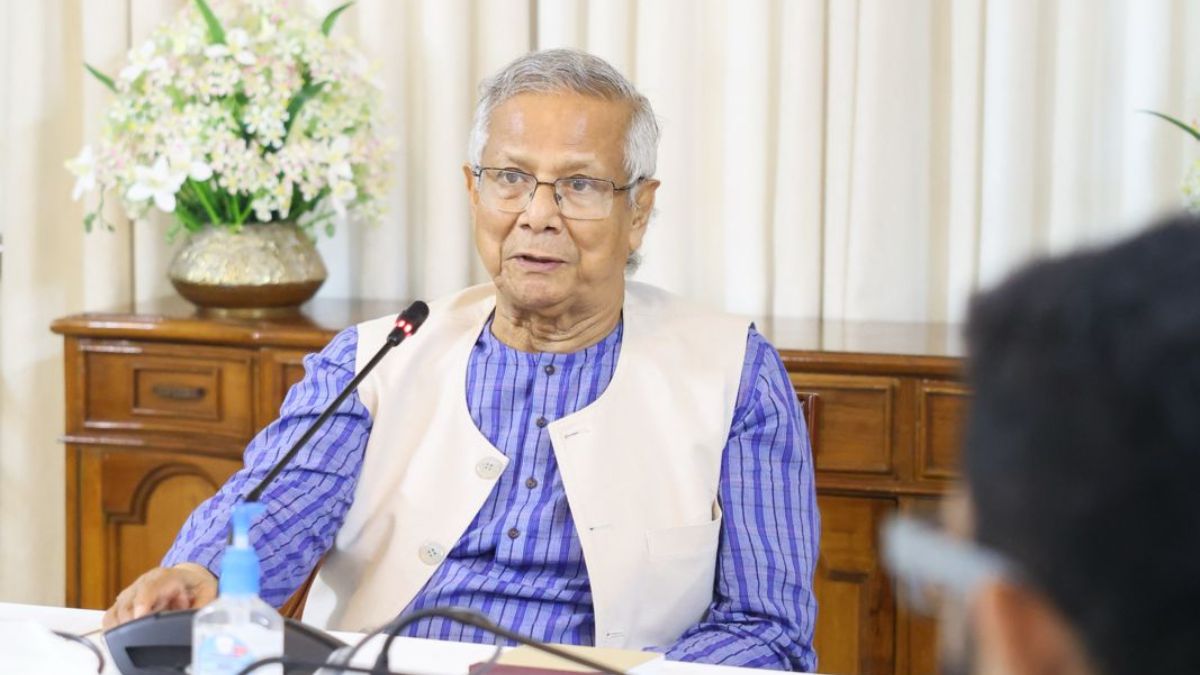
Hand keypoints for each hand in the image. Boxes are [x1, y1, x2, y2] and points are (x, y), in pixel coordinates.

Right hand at [102, 563, 217, 628]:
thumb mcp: (207, 592)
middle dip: (132, 622)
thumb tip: (198, 621)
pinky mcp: (123, 604)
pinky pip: (110, 617)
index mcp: (165, 576)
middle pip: (128, 602)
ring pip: (116, 611)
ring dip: (123, 627)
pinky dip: (114, 629)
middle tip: (142, 637)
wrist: (187, 579)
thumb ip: (202, 605)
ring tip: (137, 638)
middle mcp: (143, 583)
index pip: (149, 587)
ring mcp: (131, 593)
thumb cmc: (196, 586)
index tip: (140, 617)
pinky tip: (124, 637)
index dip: (142, 602)